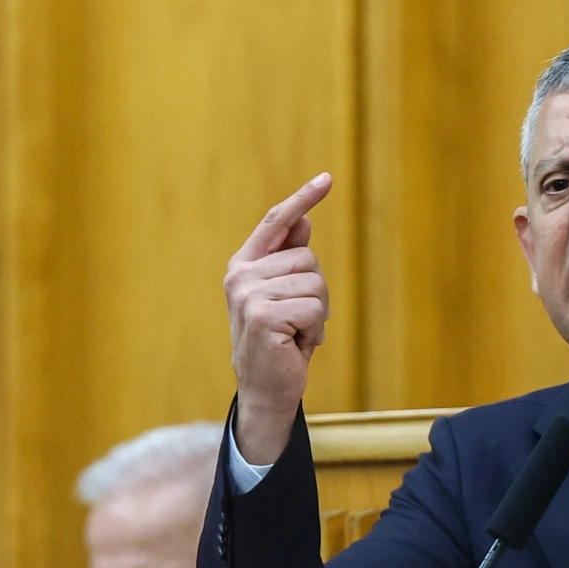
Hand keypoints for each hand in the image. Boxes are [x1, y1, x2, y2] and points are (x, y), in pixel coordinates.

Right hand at [224, 173, 332, 463]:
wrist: (267, 389)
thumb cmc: (280, 342)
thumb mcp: (287, 296)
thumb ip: (288, 259)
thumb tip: (305, 220)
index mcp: (244, 265)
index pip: (277, 222)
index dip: (303, 199)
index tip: (328, 178)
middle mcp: (241, 275)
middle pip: (309, 258)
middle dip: (317, 293)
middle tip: (298, 322)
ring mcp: (248, 294)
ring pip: (316, 284)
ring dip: (317, 315)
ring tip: (296, 334)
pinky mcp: (262, 316)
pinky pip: (314, 309)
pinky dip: (314, 332)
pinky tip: (296, 346)